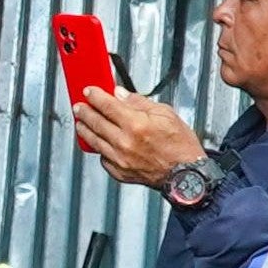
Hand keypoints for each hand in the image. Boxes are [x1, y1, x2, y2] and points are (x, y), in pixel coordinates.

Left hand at [73, 88, 206, 189]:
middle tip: (79, 106)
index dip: (94, 96)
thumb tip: (120, 94)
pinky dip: (100, 149)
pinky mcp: (120, 173)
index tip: (89, 91)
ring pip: (93, 141)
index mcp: (136, 125)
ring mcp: (120, 159)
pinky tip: (99, 142)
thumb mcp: (166, 115)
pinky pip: (103, 158)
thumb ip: (139, 102)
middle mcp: (125, 142)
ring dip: (85, 129)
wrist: (188, 176)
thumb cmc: (181, 147)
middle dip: (84, 111)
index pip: (106, 105)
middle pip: (95, 122)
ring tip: (81, 122)